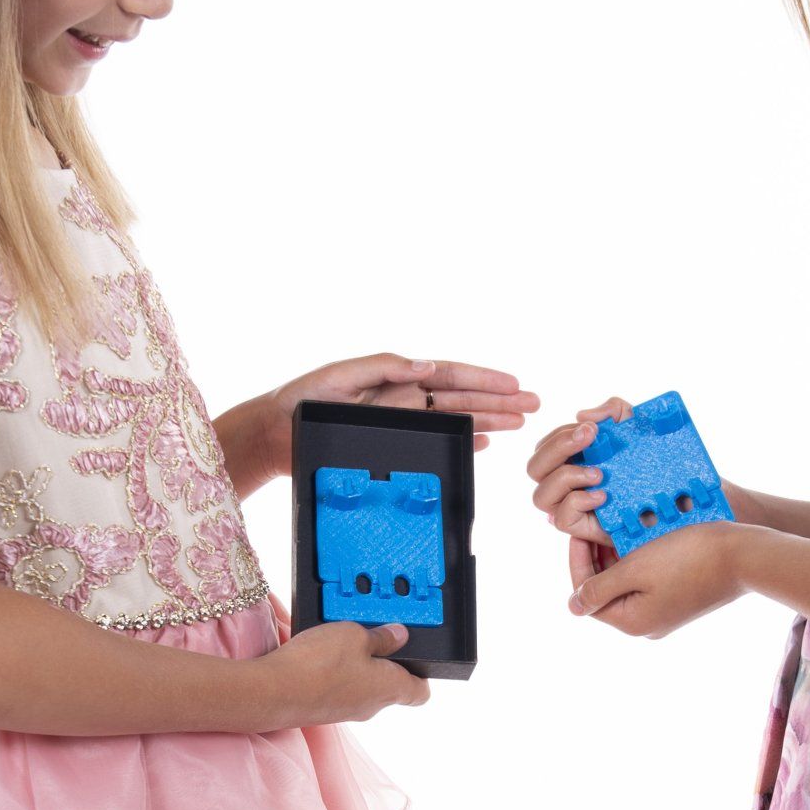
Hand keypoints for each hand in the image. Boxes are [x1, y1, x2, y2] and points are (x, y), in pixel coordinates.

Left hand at [254, 352, 540, 479]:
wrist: (274, 435)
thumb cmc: (301, 401)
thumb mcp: (339, 378)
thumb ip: (383, 369)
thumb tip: (425, 368)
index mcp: (393, 376)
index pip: (448, 374)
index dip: (483, 379)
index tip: (514, 384)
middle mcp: (402, 396)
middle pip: (460, 396)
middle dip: (498, 400)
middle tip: (535, 405)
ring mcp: (400, 419)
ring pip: (455, 417)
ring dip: (488, 419)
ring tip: (520, 423)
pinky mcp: (392, 441)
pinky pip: (436, 437)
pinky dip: (462, 438)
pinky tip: (484, 442)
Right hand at [260, 619, 431, 725]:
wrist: (272, 693)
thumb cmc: (319, 664)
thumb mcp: (355, 635)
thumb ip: (382, 637)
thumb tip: (401, 636)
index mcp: (390, 689)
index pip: (420, 692)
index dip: (423, 673)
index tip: (418, 653)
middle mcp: (372, 706)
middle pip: (391, 686)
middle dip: (387, 660)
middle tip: (379, 631)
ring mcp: (346, 711)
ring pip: (363, 685)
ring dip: (359, 664)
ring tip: (346, 636)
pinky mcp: (323, 709)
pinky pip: (340, 688)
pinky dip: (337, 671)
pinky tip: (323, 652)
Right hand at [524, 395, 634, 548]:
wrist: (665, 500)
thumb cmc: (643, 463)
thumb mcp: (632, 429)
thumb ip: (612, 411)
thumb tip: (582, 415)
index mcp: (566, 460)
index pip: (545, 446)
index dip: (562, 434)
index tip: (592, 428)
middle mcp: (560, 484)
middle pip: (534, 467)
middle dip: (559, 448)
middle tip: (590, 438)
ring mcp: (566, 507)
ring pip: (540, 495)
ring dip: (566, 478)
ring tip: (598, 474)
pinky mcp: (578, 527)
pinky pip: (561, 518)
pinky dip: (578, 502)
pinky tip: (602, 494)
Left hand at [566, 519, 747, 638]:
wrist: (743, 554)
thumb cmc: (688, 557)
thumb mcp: (635, 569)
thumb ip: (600, 587)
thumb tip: (573, 606)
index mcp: (633, 622)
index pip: (587, 595)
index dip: (578, 561)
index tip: (579, 531)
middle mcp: (647, 623)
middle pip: (606, 589)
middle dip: (598, 557)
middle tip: (597, 524)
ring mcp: (665, 612)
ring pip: (627, 582)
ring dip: (618, 555)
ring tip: (618, 526)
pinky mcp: (680, 598)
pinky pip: (647, 579)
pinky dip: (639, 558)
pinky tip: (641, 534)